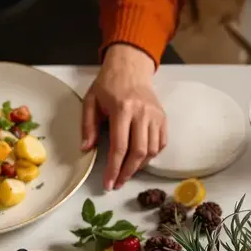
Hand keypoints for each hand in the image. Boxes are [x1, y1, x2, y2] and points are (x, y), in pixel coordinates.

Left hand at [81, 44, 165, 190]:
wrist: (130, 67)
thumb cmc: (108, 84)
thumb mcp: (91, 101)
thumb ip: (88, 125)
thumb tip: (87, 148)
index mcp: (122, 108)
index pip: (120, 146)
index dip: (114, 168)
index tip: (108, 183)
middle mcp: (142, 113)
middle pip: (139, 152)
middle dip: (127, 172)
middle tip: (118, 183)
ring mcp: (155, 115)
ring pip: (152, 151)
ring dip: (139, 166)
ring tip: (127, 172)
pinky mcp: (163, 117)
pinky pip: (161, 143)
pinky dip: (152, 155)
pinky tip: (140, 159)